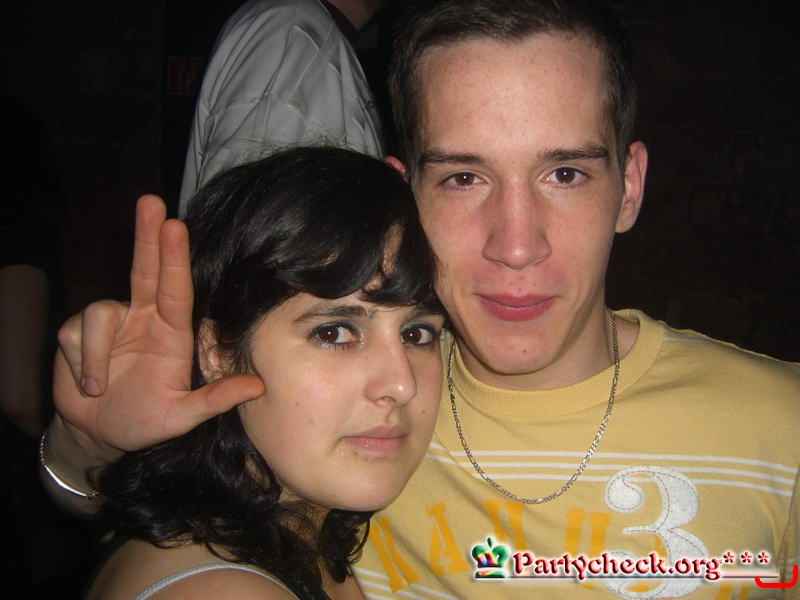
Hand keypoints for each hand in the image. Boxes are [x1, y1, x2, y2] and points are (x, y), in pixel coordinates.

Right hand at [53, 195, 264, 455]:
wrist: (97, 434)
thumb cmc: (145, 419)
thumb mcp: (181, 415)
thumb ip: (214, 400)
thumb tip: (258, 385)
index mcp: (171, 332)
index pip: (176, 289)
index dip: (175, 258)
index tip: (176, 225)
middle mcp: (142, 318)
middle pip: (144, 269)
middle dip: (146, 235)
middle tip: (151, 201)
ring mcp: (110, 323)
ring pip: (99, 314)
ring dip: (96, 357)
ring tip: (100, 388)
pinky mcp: (76, 331)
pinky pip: (74, 335)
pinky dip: (81, 364)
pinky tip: (88, 385)